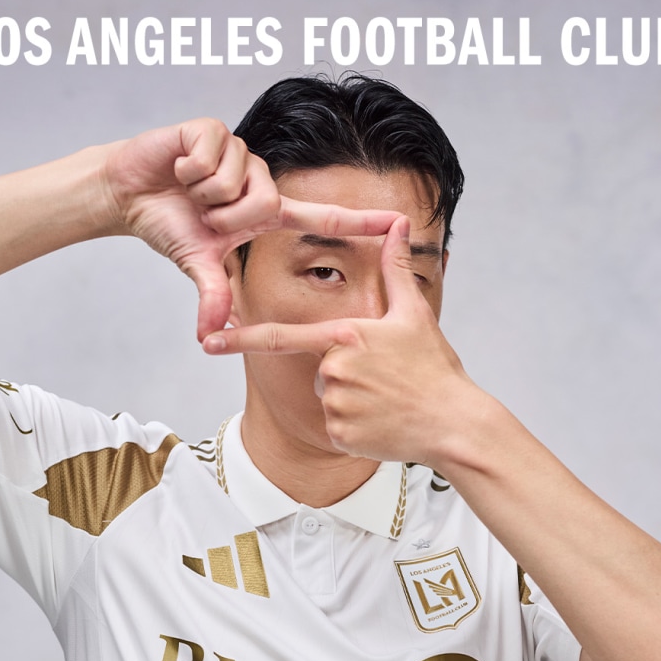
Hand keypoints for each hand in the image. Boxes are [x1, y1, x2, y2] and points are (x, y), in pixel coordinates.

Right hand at [101, 119, 401, 337]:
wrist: (129, 193)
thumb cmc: (170, 224)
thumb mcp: (197, 264)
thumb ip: (212, 295)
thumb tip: (209, 335)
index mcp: (266, 212)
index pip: (324, 219)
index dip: (362, 223)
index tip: (401, 222)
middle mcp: (261, 181)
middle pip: (266, 202)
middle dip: (226, 217)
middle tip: (204, 216)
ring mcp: (240, 154)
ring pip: (238, 179)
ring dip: (205, 193)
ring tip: (190, 190)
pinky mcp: (214, 130)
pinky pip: (214, 156)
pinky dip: (190, 169)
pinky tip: (180, 168)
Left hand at [202, 215, 472, 465]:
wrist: (453, 423)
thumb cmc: (435, 369)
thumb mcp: (414, 315)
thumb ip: (395, 269)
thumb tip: (395, 225)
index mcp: (345, 336)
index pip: (280, 335)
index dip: (240, 338)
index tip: (207, 341)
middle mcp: (334, 369)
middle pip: (320, 370)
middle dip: (346, 376)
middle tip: (386, 381)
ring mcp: (335, 404)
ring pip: (329, 399)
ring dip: (353, 402)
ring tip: (388, 402)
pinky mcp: (340, 434)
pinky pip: (336, 428)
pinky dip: (356, 428)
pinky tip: (384, 423)